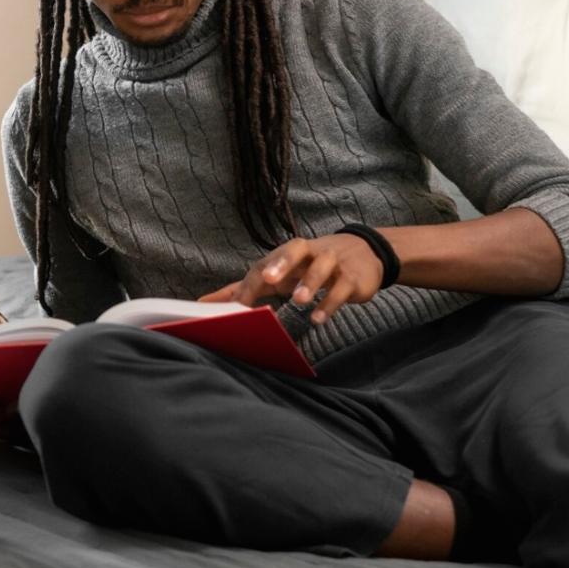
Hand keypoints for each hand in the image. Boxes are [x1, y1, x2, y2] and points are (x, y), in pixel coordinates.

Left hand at [198, 233, 384, 325]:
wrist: (363, 253)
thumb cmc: (308, 266)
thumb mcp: (277, 274)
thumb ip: (243, 288)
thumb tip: (205, 303)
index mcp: (287, 253)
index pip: (266, 264)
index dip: (251, 284)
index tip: (237, 305)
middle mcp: (309, 253)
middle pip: (294, 249)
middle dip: (281, 263)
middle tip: (268, 279)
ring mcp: (333, 263)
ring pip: (322, 266)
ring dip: (310, 283)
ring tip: (299, 300)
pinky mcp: (352, 278)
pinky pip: (342, 288)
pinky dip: (331, 302)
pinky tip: (319, 317)